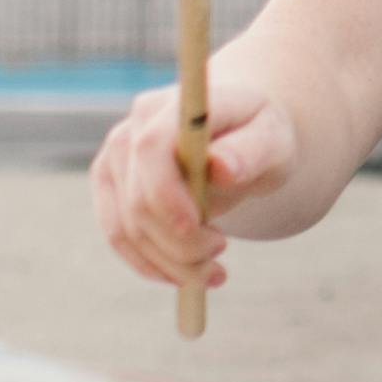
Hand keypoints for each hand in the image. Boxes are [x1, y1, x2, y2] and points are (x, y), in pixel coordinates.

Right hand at [92, 73, 293, 297]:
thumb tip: (221, 168)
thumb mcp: (272, 140)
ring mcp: (114, 157)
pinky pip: (118, 236)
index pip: (150, 149)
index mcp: (173, 106)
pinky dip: (150, 264)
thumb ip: (249, 151)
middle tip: (222, 254)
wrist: (240, 133)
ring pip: (126, 228)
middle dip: (181, 244)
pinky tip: (186, 275)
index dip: (169, 197)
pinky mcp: (109, 185)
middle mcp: (132, 127)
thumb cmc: (260, 135)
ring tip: (214, 273)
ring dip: (170, 263)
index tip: (212, 238)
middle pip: (138, 200)